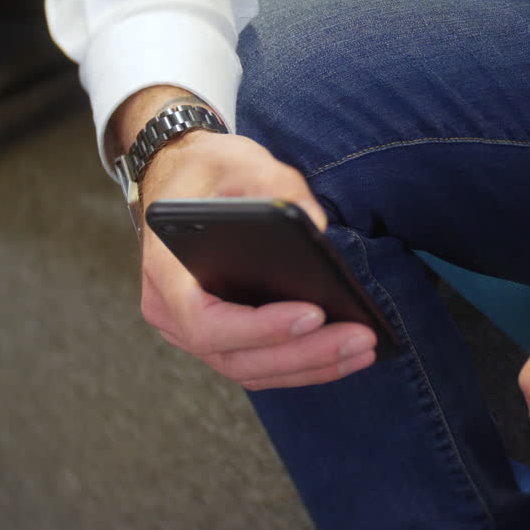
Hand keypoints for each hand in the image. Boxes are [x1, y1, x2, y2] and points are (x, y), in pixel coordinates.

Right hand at [114, 87, 378, 389]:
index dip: (261, 328)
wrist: (183, 176)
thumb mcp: (239, 160)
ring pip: (252, 369)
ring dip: (312, 366)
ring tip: (364, 349)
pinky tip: (347, 352)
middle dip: (305, 353)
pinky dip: (303, 364)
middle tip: (360, 338)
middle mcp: (171, 313)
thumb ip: (275, 184)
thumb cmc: (209, 170)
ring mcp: (193, 331)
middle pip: (238, 356)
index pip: (207, 323)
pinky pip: (260, 363)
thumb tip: (317, 223)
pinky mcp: (221, 335)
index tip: (314, 313)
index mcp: (166, 273)